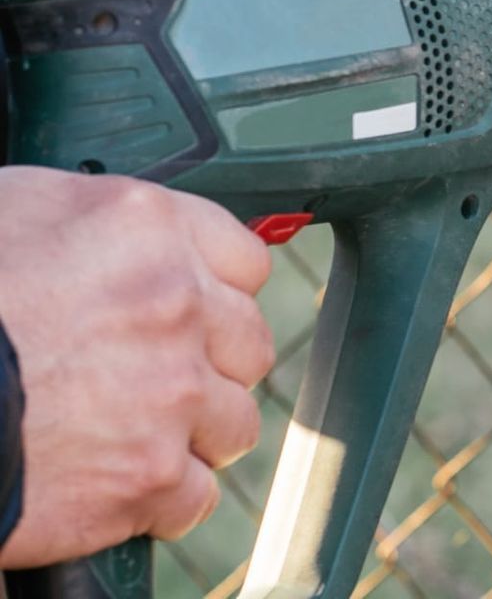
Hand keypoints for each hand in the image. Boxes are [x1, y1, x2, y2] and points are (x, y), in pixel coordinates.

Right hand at [0, 167, 273, 566]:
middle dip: (209, 365)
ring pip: (232, 423)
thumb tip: (129, 233)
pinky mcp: (147, 477)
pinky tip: (117, 486)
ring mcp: (171, 395)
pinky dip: (160, 501)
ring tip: (134, 433)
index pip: (246, 261)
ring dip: (193, 434)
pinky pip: (192, 497)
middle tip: (158, 379)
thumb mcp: (17, 212)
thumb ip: (96, 221)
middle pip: (247, 345)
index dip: (217, 293)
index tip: (200, 314)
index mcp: (149, 231)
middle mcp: (179, 306)